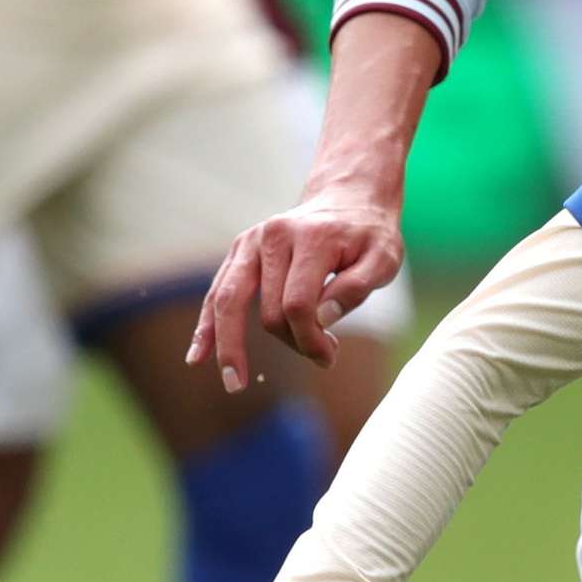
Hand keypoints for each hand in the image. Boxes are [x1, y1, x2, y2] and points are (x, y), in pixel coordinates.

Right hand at [195, 193, 405, 392]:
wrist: (348, 197)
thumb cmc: (369, 235)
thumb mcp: (384, 258)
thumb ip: (358, 287)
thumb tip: (323, 318)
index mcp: (311, 238)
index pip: (299, 305)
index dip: (311, 339)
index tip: (330, 355)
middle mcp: (274, 235)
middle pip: (269, 310)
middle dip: (292, 343)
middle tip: (323, 357)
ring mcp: (251, 241)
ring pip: (230, 302)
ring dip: (230, 346)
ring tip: (234, 384)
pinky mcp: (240, 250)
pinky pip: (217, 292)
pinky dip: (207, 325)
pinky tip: (197, 356)